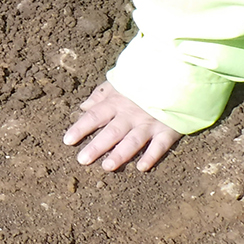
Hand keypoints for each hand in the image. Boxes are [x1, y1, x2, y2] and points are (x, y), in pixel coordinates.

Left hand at [63, 81, 182, 171]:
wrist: (176, 76)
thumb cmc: (143, 80)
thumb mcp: (118, 82)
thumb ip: (100, 95)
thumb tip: (83, 107)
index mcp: (116, 102)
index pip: (94, 116)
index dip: (80, 128)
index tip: (67, 141)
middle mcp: (131, 114)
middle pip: (111, 132)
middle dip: (96, 146)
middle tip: (82, 160)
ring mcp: (150, 123)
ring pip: (133, 141)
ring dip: (120, 154)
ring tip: (107, 166)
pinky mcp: (168, 130)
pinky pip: (160, 145)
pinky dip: (152, 156)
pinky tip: (141, 167)